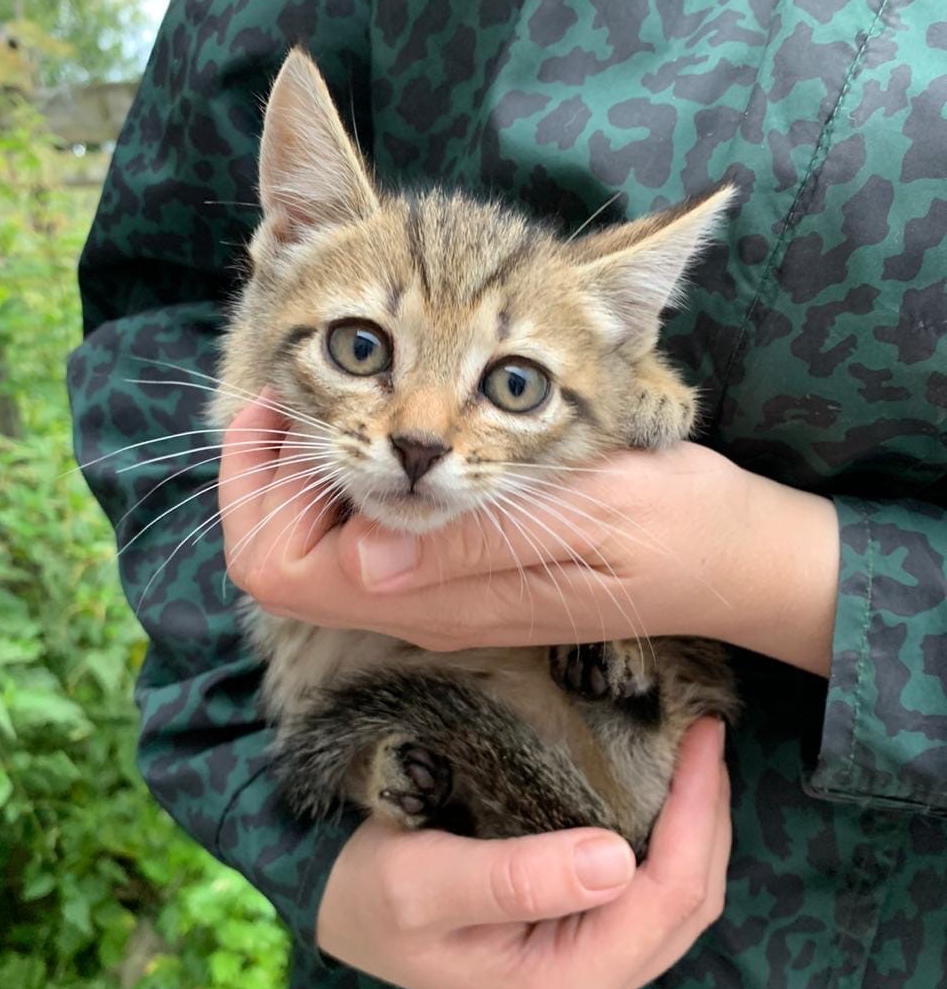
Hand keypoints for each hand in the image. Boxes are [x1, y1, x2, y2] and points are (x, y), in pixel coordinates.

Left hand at [220, 395, 837, 673]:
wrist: (731, 556)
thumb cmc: (674, 523)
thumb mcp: (584, 516)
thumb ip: (476, 543)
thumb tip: (362, 560)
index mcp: (444, 599)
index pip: (284, 571)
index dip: (257, 491)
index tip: (278, 405)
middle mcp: (425, 605)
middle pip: (282, 562)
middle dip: (268, 474)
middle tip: (294, 383)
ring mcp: (438, 593)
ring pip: (319, 547)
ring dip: (308, 468)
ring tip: (339, 383)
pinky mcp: (459, 574)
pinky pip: (365, 538)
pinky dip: (351, 477)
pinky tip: (386, 416)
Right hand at [317, 719, 729, 988]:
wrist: (333, 898)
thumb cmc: (369, 890)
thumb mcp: (425, 883)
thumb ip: (516, 879)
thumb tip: (619, 861)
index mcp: (563, 982)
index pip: (667, 898)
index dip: (698, 816)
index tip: (702, 736)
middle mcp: (586, 982)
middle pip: (688, 903)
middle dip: (711, 817)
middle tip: (709, 734)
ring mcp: (584, 961)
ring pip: (678, 900)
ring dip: (697, 827)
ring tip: (698, 755)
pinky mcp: (574, 931)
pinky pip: (648, 891)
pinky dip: (669, 836)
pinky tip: (664, 790)